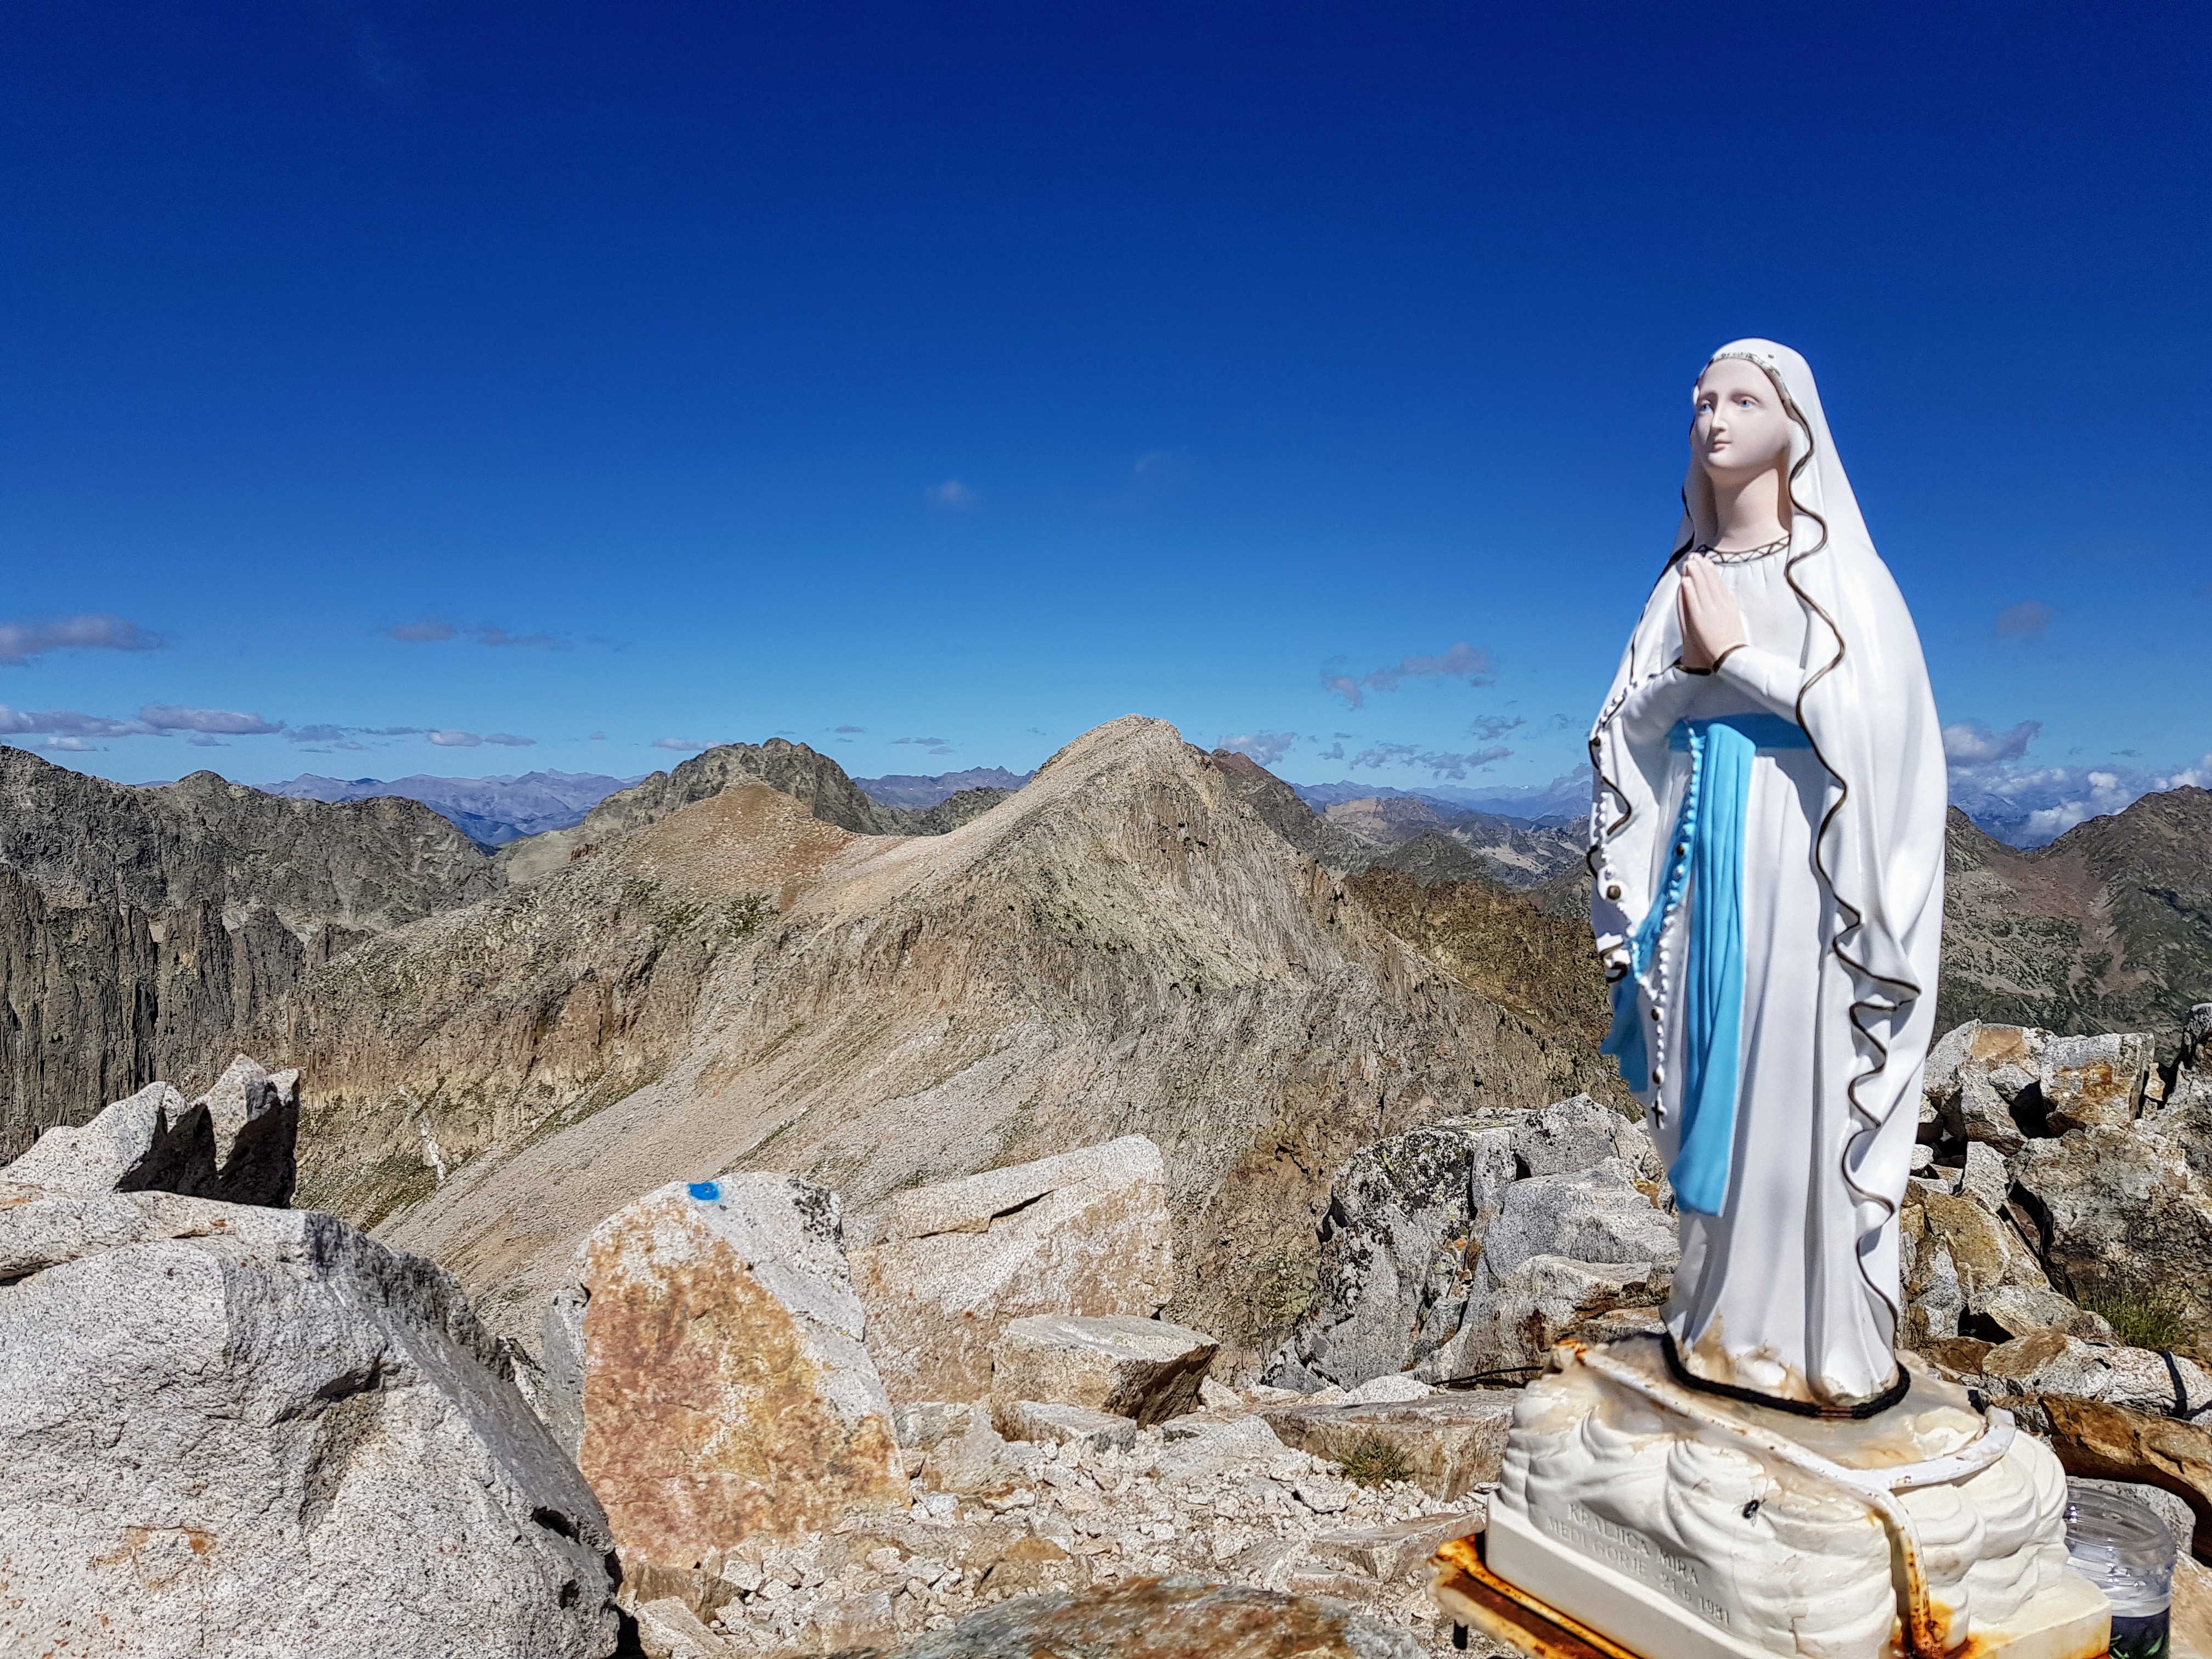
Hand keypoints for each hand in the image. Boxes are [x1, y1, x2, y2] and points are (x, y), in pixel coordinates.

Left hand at [1677, 554, 1748, 672]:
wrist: (1731, 655)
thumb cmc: (1732, 641)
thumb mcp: (1734, 618)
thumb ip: (1727, 606)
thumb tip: (1723, 596)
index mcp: (1729, 604)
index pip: (1719, 583)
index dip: (1711, 571)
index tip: (1706, 560)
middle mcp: (1720, 604)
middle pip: (1710, 582)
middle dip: (1701, 568)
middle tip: (1695, 556)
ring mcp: (1709, 611)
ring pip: (1701, 588)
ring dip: (1694, 574)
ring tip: (1688, 563)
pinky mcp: (1700, 619)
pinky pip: (1693, 602)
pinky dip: (1689, 591)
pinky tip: (1685, 581)